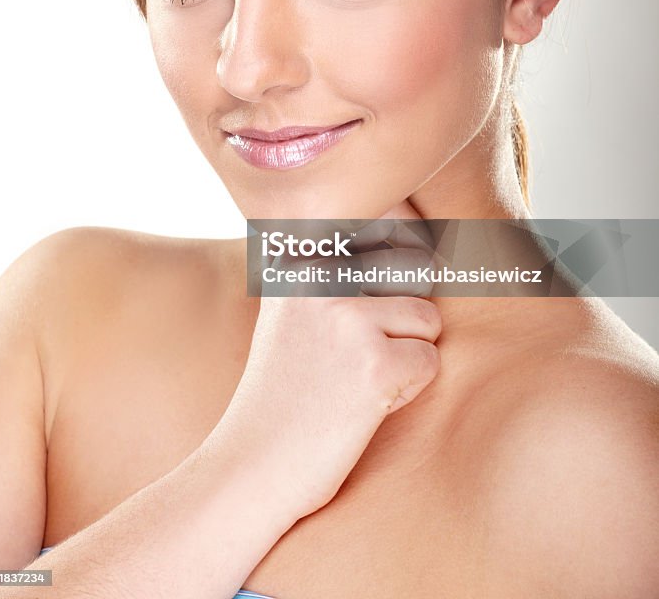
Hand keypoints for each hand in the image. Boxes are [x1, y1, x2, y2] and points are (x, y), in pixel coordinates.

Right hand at [218, 198, 441, 518]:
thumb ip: (338, 265)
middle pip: (414, 270)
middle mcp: (323, 276)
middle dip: (403, 315)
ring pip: (428, 318)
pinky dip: (406, 389)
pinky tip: (362, 405)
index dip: (402, 253)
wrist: (252, 463)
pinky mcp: (375, 363)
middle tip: (356, 354)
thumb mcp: (294, 307)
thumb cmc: (283, 386)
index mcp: (302, 255)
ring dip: (406, 354)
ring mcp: (349, 317)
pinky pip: (429, 361)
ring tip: (355, 380)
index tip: (382, 291)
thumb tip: (421, 239)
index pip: (387, 218)